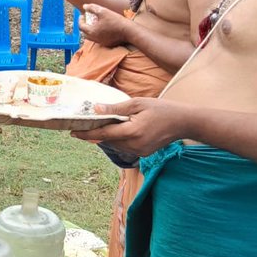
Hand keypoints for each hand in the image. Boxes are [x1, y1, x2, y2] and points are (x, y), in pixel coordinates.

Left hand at [72, 97, 186, 155]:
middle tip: (82, 125)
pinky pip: (124, 147)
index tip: (72, 132)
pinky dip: (118, 139)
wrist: (184, 122)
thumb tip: (95, 109)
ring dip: (106, 137)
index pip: (103, 135)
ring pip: (115, 145)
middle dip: (94, 134)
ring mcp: (139, 152)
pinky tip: (117, 130)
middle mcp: (134, 145)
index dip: (86, 134)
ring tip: (98, 126)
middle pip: (107, 141)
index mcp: (132, 132)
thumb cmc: (162, 109)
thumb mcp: (138, 103)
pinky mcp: (143, 154)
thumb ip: (115, 108)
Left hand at [81, 4, 128, 47]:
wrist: (128, 31)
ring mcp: (101, 42)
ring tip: (95, 23)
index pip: (80, 26)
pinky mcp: (107, 44)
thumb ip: (92, 8)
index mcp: (92, 31)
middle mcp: (94, 38)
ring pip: (91, 37)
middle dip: (84, 25)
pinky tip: (103, 28)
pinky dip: (97, 34)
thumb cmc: (115, 20)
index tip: (83, 15)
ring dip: (91, 30)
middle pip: (84, 33)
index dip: (80, 19)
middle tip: (87, 19)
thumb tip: (84, 6)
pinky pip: (98, 39)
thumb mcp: (103, 11)